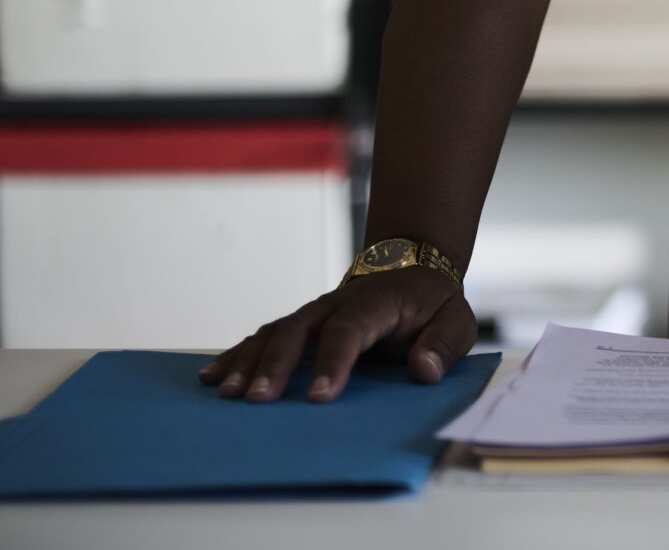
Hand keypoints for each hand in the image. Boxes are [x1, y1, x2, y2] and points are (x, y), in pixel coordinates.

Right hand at [197, 269, 475, 404]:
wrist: (413, 269)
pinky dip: (237, 354)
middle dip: (276, 365)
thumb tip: (424, 370)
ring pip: (275, 333)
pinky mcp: (300, 323)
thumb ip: (443, 344)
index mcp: (375, 303)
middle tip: (257, 399)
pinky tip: (211, 376)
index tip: (320, 397)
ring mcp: (314, 312)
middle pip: (299, 331)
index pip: (349, 330)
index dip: (333, 362)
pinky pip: (264, 336)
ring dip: (248, 361)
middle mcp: (336, 304)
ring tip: (226, 393)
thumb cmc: (434, 303)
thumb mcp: (457, 320)